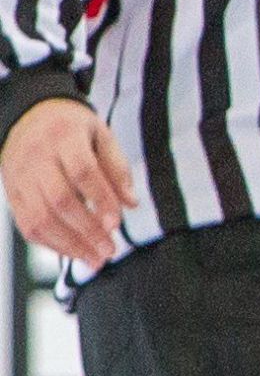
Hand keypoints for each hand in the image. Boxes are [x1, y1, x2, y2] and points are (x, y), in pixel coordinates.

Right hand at [3, 98, 138, 266]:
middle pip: (59, 199)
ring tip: (95, 259)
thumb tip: (131, 203)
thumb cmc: (73, 128)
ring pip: (39, 217)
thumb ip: (117, 168)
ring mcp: (19, 177)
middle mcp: (36, 157)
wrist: (29, 116)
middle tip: (110, 249)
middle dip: (86, 230)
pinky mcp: (12, 193)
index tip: (116, 223)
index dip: (100, 199)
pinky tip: (73, 252)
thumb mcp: (101, 135)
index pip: (82, 171)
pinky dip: (50, 243)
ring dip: (69, 244)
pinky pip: (27, 224)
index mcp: (63, 137)